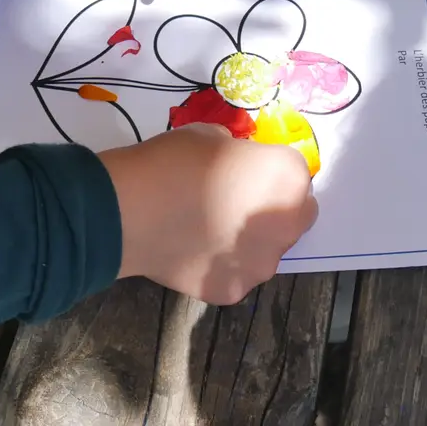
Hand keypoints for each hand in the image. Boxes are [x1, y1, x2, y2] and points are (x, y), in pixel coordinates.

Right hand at [98, 125, 317, 303]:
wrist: (131, 210)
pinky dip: (221, 264)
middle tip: (236, 201)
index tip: (247, 171)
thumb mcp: (211, 136)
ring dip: (249, 240)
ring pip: (266, 250)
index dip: (270, 170)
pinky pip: (235, 273)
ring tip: (208, 229)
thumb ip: (237, 154)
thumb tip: (236, 167)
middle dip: (273, 208)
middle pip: (294, 215)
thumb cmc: (174, 161)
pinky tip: (193, 250)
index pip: (296, 173)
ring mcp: (261, 264)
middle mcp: (286, 225)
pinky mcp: (234, 290)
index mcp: (288, 178)